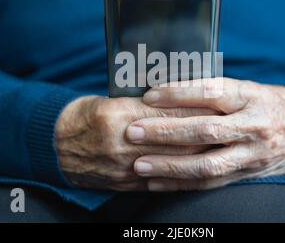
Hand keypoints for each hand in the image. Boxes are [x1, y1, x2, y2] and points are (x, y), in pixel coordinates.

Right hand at [55, 96, 213, 190]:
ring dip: (197, 154)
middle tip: (227, 126)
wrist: (57, 145)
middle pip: (174, 139)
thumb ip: (145, 103)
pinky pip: (158, 180)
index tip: (216, 104)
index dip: (194, 108)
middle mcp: (122, 142)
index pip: (167, 112)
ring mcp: (123, 166)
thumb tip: (179, 100)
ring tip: (219, 146)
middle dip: (204, 133)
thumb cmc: (87, 116)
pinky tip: (195, 168)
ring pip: (171, 161)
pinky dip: (179, 174)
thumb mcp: (112, 101)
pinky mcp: (123, 182)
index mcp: (118, 115)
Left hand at [126, 78, 284, 190]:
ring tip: (138, 164)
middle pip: (206, 130)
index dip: (179, 94)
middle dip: (166, 132)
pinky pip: (211, 183)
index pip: (211, 91)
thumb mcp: (245, 88)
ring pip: (207, 164)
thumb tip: (165, 88)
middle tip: (132, 131)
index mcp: (250, 96)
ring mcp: (250, 154)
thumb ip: (212, 90)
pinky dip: (180, 184)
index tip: (149, 96)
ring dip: (169, 166)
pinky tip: (155, 183)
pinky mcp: (245, 175)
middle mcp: (252, 126)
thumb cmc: (263, 102)